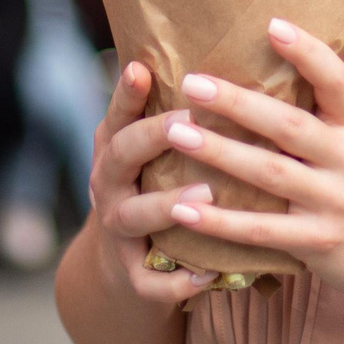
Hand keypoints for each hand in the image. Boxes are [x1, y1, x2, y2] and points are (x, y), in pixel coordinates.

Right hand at [88, 60, 222, 306]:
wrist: (130, 268)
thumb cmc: (159, 189)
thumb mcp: (156, 152)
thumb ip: (179, 117)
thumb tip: (234, 61)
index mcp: (118, 148)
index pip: (119, 113)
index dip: (126, 93)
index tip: (141, 67)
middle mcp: (109, 184)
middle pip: (121, 154)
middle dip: (151, 139)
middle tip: (186, 124)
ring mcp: (118, 230)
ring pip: (134, 216)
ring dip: (168, 205)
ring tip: (205, 196)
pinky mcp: (132, 275)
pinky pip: (150, 282)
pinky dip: (176, 282)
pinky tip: (207, 276)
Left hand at [161, 18, 343, 328]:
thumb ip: (322, 113)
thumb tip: (266, 64)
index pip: (337, 81)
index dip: (307, 52)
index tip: (272, 24)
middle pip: (289, 125)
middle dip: (237, 103)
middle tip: (192, 83)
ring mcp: (334, 203)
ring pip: (270, 173)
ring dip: (219, 152)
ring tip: (176, 133)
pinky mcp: (318, 243)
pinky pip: (261, 230)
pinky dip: (219, 220)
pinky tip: (183, 208)